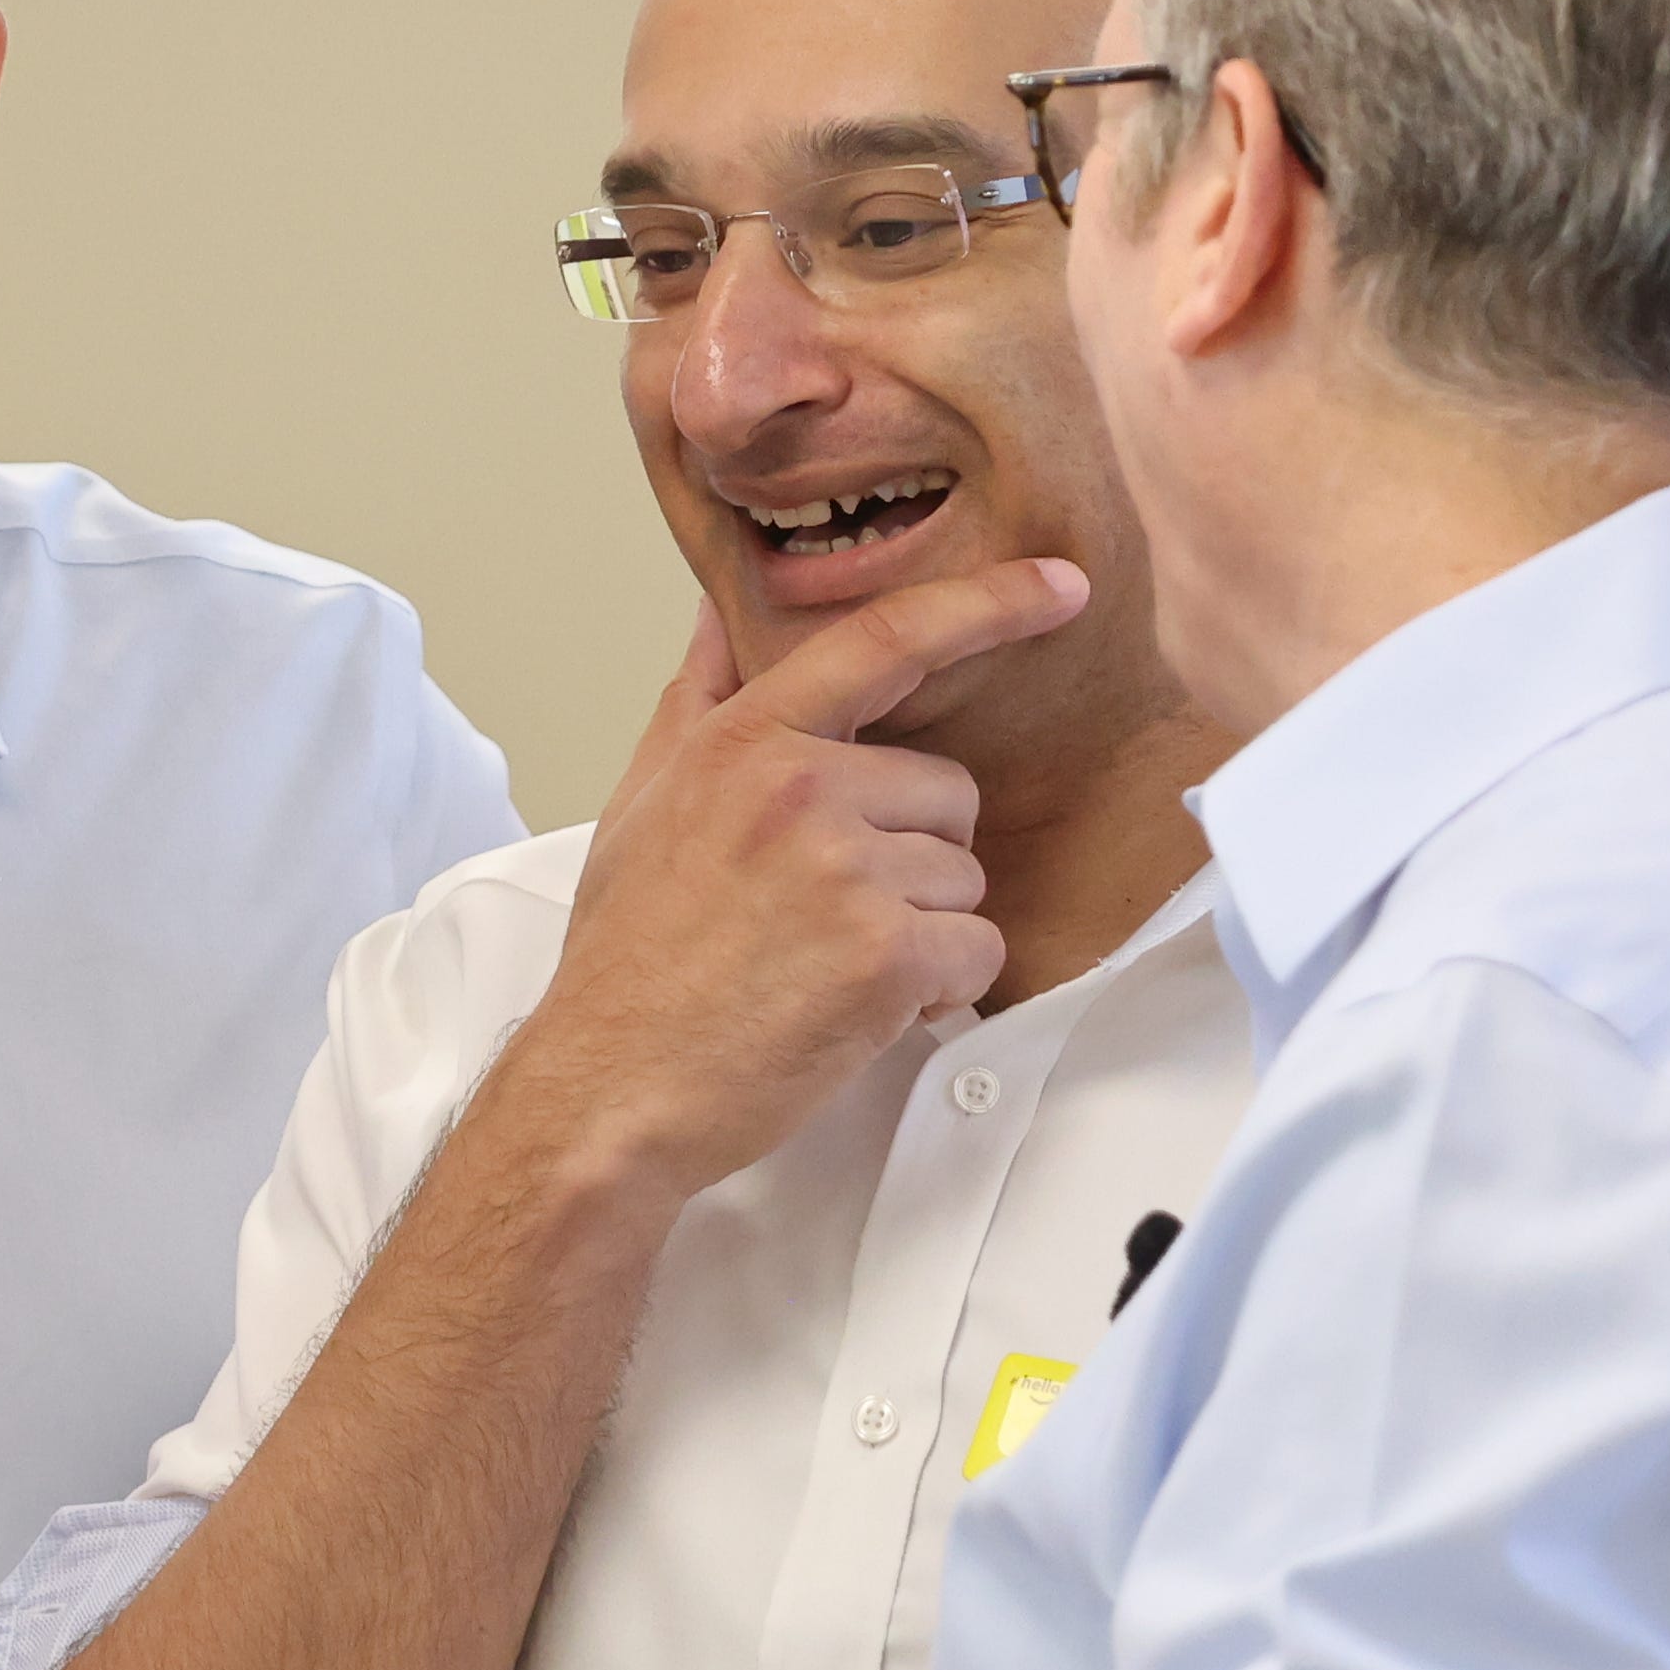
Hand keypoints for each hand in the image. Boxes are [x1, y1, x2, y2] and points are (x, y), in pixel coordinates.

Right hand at [506, 562, 1096, 1204]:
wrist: (608, 1085)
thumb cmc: (628, 957)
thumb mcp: (642, 801)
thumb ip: (696, 698)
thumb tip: (715, 611)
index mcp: (745, 741)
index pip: (885, 642)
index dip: (987, 604)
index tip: (1061, 584)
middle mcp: (800, 788)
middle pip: (949, 793)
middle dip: (913, 855)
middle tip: (823, 914)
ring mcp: (845, 869)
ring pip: (965, 877)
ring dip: (922, 929)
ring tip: (825, 964)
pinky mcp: (884, 953)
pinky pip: (978, 950)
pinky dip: (939, 989)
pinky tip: (858, 1005)